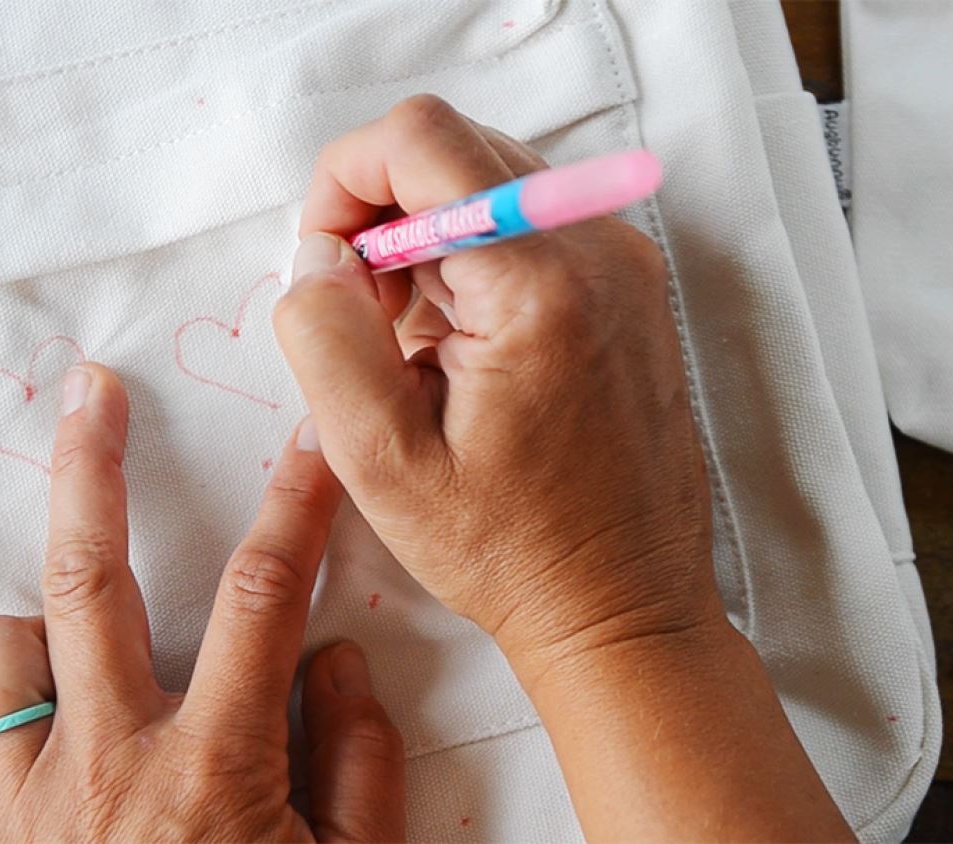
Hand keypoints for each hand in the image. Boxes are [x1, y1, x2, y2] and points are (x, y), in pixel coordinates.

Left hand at [0, 365, 404, 841]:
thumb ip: (358, 770)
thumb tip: (337, 662)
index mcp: (212, 767)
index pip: (267, 599)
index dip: (296, 506)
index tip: (313, 439)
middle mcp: (103, 760)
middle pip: (85, 577)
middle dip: (91, 467)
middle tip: (92, 393)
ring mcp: (16, 801)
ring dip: (35, 636)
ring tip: (78, 664)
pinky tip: (12, 747)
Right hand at [273, 95, 721, 676]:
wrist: (623, 604)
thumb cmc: (512, 551)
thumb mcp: (381, 462)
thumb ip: (326, 337)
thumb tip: (321, 254)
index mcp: (540, 284)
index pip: (422, 139)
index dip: (345, 180)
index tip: (325, 262)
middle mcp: (599, 248)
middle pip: (457, 148)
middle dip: (382, 209)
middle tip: (363, 311)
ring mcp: (626, 262)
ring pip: (491, 178)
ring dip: (426, 234)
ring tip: (412, 338)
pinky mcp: (631, 285)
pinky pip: (531, 222)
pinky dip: (475, 255)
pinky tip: (461, 342)